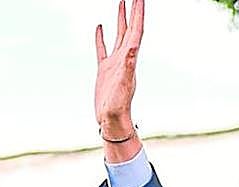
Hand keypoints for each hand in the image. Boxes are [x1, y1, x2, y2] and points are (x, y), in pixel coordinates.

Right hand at [94, 0, 144, 141]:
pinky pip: (102, 48)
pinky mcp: (104, 70)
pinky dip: (101, 37)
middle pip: (131, 27)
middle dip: (133, 10)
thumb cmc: (118, 106)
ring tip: (121, 1)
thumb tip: (133, 47)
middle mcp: (125, 57)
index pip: (137, 30)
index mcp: (130, 58)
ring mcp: (114, 63)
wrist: (111, 121)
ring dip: (121, 18)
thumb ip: (128, 65)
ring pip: (119, 34)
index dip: (139, 13)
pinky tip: (100, 27)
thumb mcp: (124, 84)